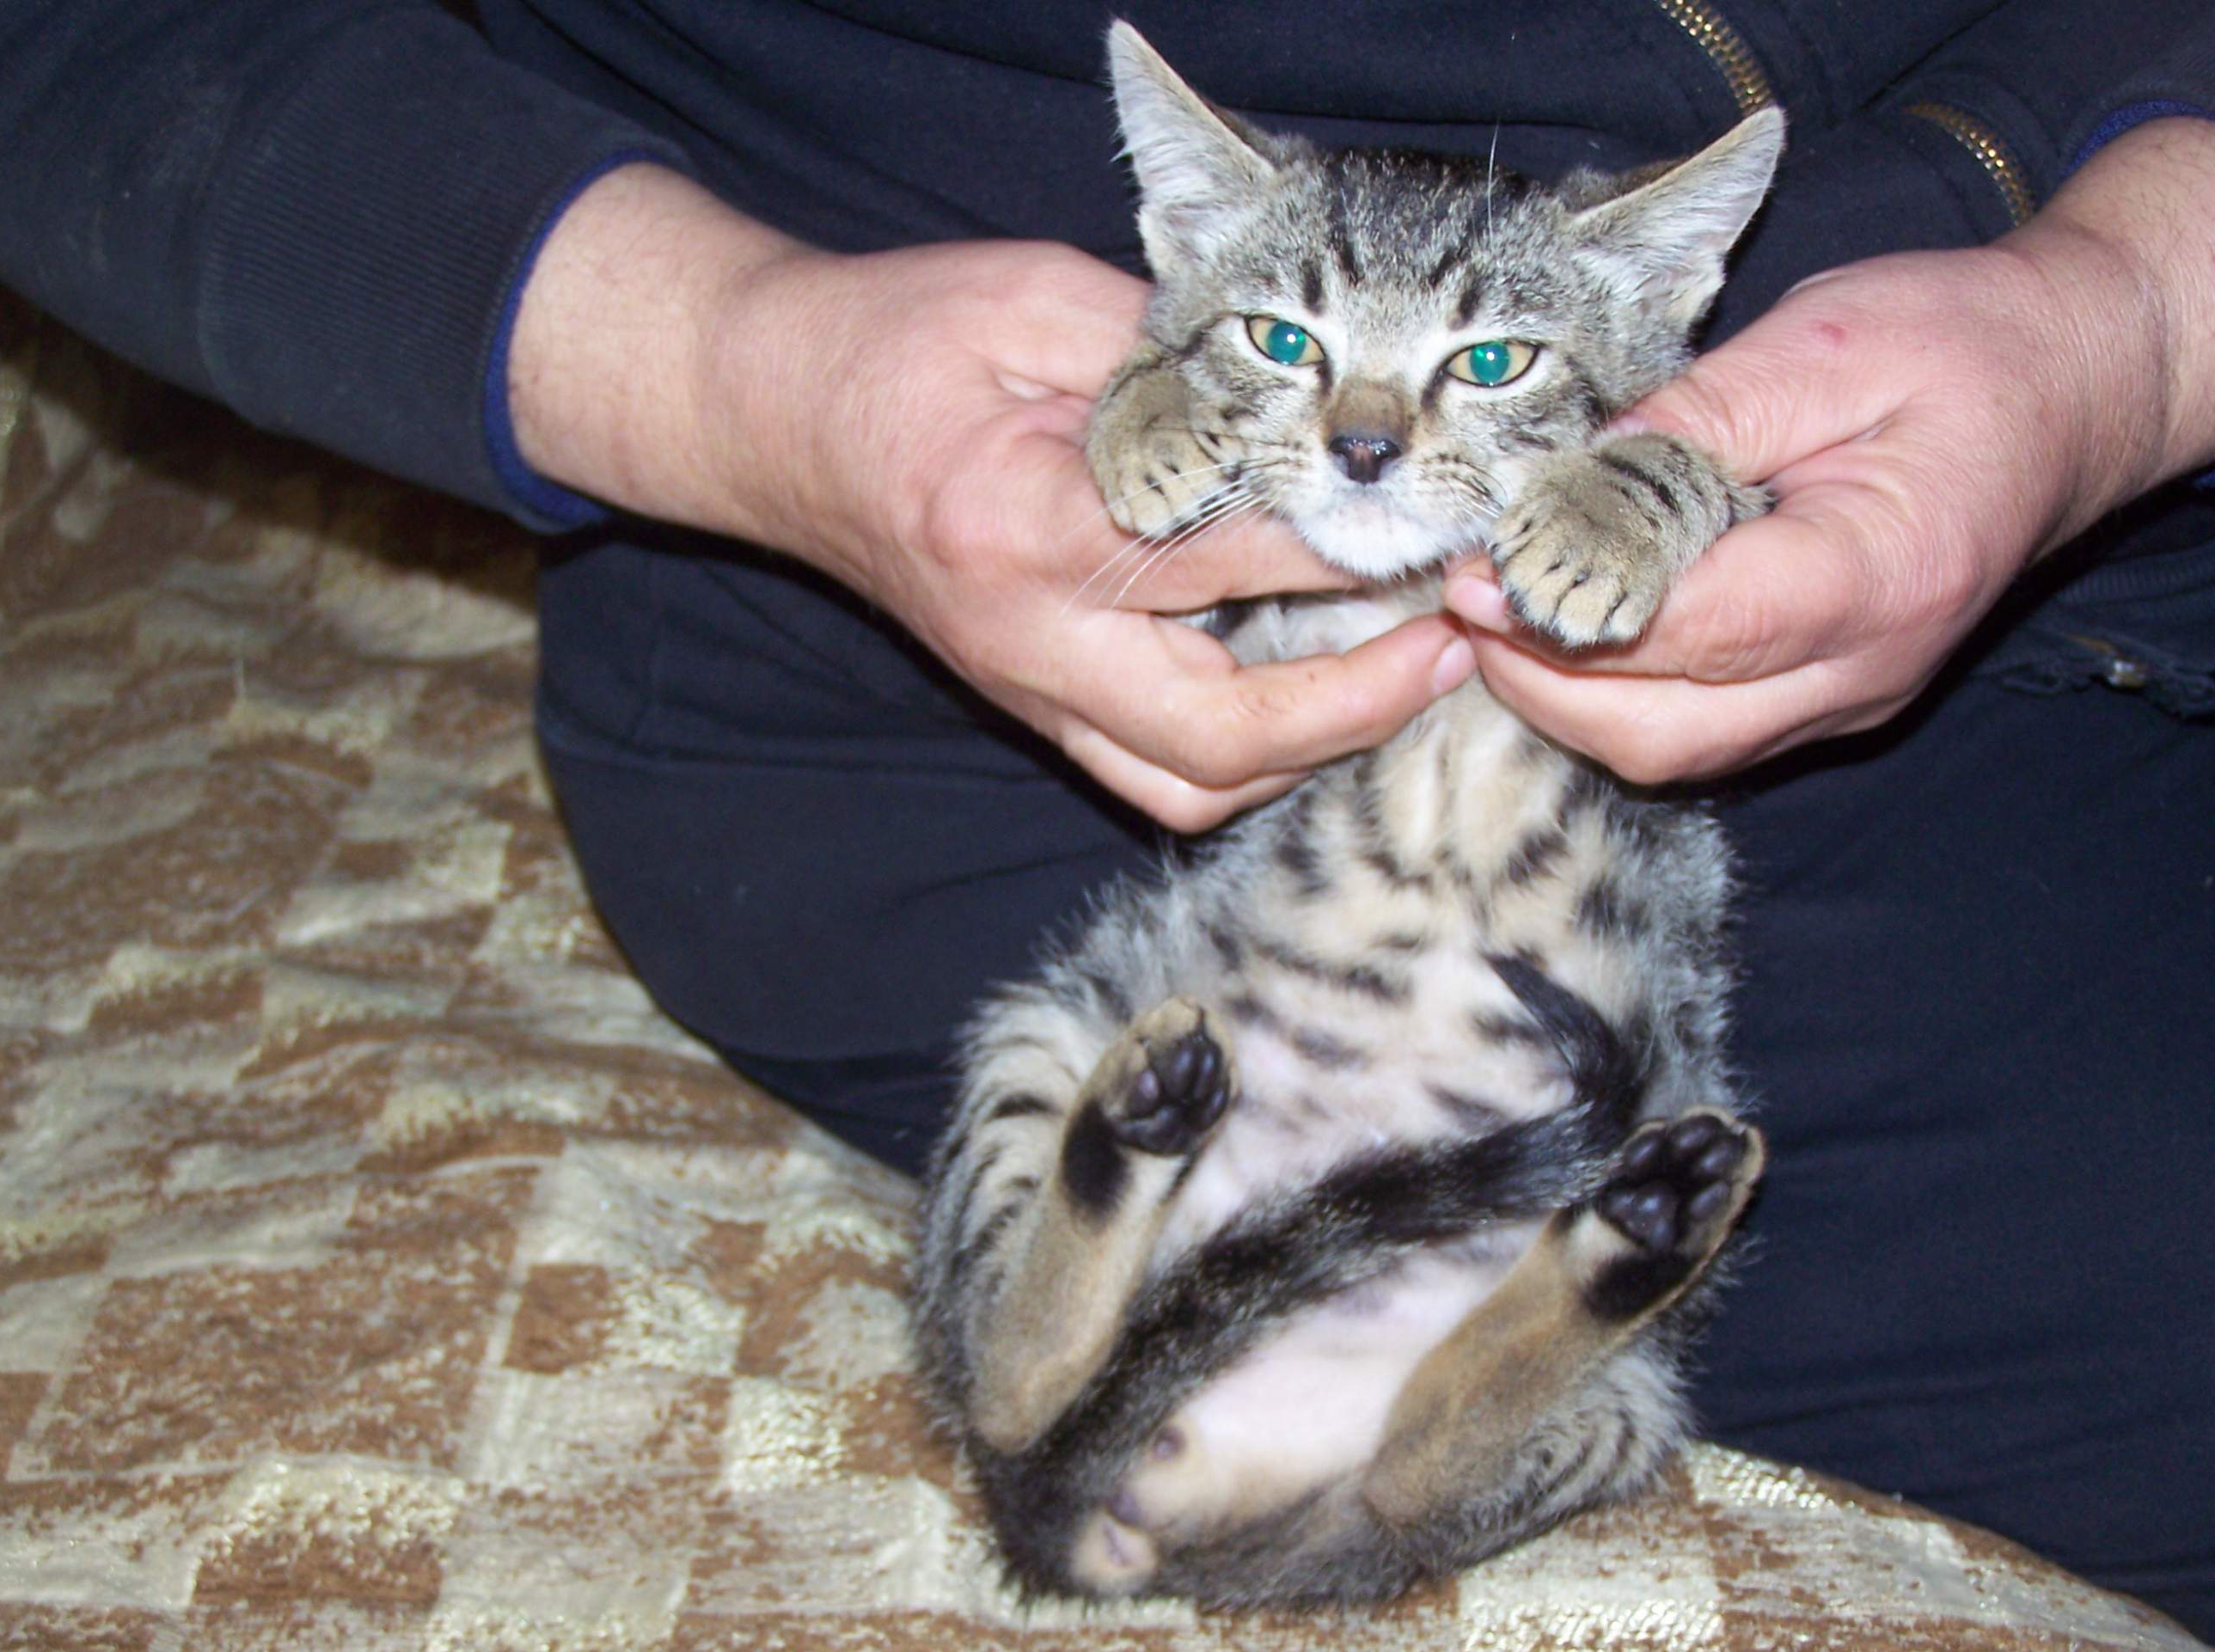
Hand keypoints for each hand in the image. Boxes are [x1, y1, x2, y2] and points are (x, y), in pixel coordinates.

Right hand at [510, 168, 1472, 829]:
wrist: (766, 415)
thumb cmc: (894, 342)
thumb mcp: (1027, 299)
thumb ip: (1164, 349)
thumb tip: (1300, 392)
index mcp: (1023, 525)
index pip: (1221, 562)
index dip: (1343, 552)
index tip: (1434, 524)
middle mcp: (1025, 639)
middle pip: (1215, 736)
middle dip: (1354, 708)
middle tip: (1449, 644)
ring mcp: (1026, 690)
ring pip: (1189, 788)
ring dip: (1308, 754)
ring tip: (1401, 677)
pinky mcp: (1033, 706)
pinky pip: (1156, 777)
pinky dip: (1250, 757)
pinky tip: (1317, 694)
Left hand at [1444, 118, 2214, 784]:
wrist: (2078, 388)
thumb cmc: (1965, 348)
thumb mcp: (1821, 344)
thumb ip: (1693, 423)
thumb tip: (1565, 484)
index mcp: (1879, 573)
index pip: (1695, 633)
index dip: (1571, 617)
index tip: (1482, 573)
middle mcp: (1866, 668)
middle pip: (1668, 733)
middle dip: (1546, 684)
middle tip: (1465, 604)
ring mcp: (1851, 698)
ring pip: (1677, 752)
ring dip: (1571, 702)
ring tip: (1496, 619)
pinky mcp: (1831, 699)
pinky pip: (1704, 733)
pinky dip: (1621, 700)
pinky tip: (1568, 635)